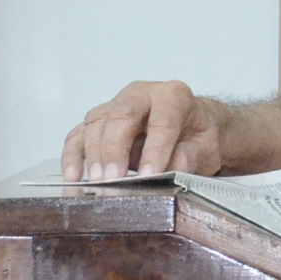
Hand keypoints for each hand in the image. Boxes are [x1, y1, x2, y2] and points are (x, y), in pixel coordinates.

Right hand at [62, 80, 225, 180]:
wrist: (192, 127)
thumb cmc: (198, 135)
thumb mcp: (208, 146)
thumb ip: (193, 154)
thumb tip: (175, 165)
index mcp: (172, 97)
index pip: (162, 121)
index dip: (155, 150)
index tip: (149, 175)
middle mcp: (140, 96)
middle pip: (121, 116)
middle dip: (114, 149)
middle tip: (112, 180)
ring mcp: (115, 106)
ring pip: (96, 123)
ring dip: (92, 155)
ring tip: (95, 184)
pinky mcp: (98, 122)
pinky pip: (78, 134)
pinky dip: (72, 156)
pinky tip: (73, 178)